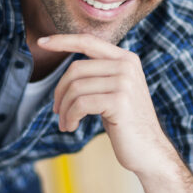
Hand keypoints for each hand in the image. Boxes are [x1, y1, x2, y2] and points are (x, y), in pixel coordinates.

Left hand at [38, 34, 175, 175]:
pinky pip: (80, 104)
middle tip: (56, 111)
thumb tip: (70, 71)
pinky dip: (70, 117)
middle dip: (60, 91)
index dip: (63, 40)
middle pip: (76, 68)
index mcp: (126, 59)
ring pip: (75, 88)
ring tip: (65, 123)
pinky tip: (71, 127)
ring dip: (64, 109)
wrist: (150, 151)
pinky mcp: (119, 101)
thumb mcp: (116, 91)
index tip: (42, 42)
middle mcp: (127, 65)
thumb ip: (100, 75)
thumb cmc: (126, 124)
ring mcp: (125, 82)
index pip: (88, 41)